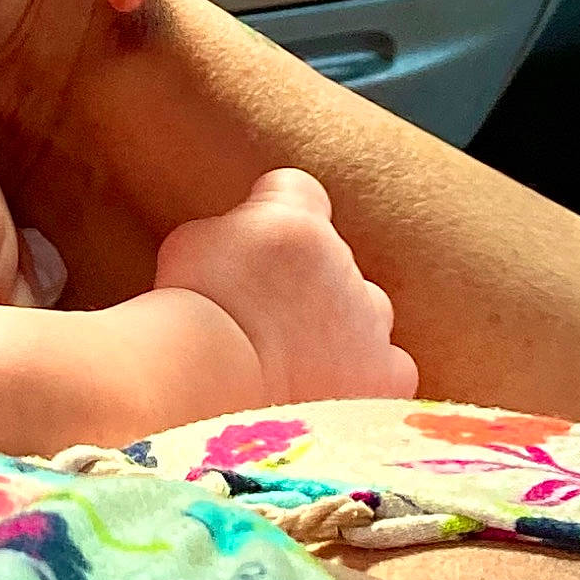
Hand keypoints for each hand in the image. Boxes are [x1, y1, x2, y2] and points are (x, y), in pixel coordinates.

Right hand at [154, 169, 417, 404]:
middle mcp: (342, 261)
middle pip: (333, 256)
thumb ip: (230, 234)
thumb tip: (239, 244)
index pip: (300, 190)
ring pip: (368, 310)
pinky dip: (368, 373)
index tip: (253, 235)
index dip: (276, 207)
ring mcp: (367, 320)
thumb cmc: (188, 310)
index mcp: (296, 220)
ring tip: (295, 357)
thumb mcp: (192, 243)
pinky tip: (332, 389)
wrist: (209, 381)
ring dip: (340, 325)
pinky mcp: (381, 375)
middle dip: (304, 278)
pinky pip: (391, 365)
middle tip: (260, 312)